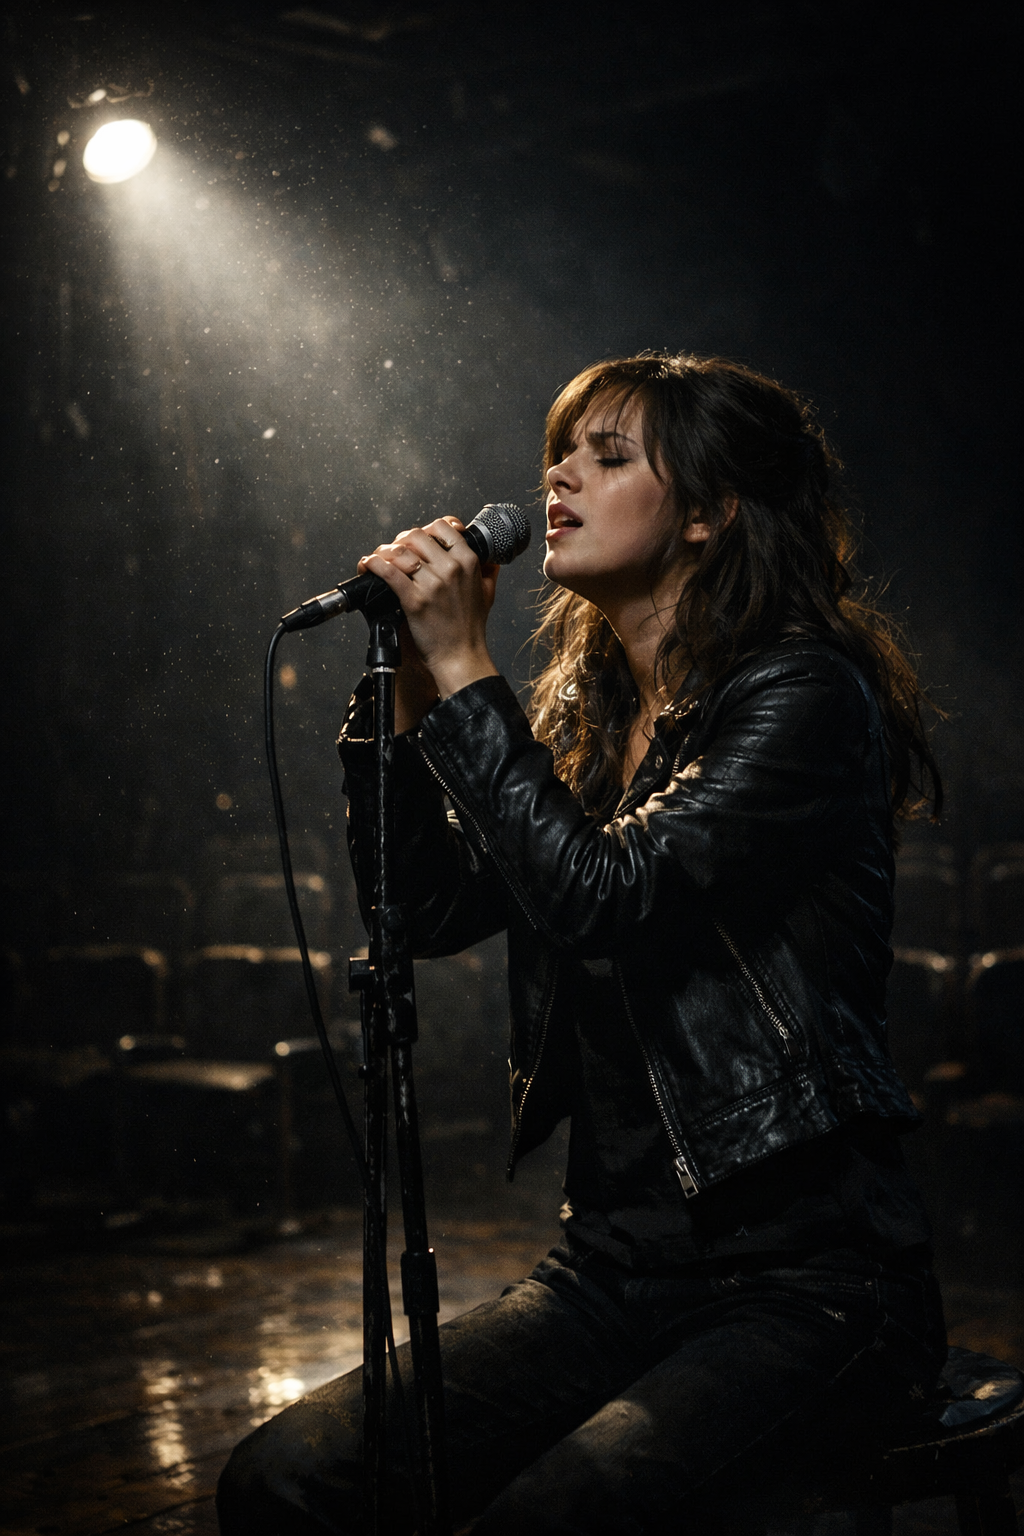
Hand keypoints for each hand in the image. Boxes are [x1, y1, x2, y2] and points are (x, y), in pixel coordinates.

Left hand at [357, 518, 499, 724]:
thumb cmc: (471, 628)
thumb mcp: (488, 594)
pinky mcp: (414, 600)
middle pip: (417, 535)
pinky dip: (375, 565)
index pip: (443, 527)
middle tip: (396, 549)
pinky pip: (389, 572)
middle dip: (402, 539)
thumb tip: (491, 557)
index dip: (426, 529)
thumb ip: (489, 571)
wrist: (461, 656)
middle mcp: (451, 568)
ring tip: (380, 557)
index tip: (419, 540)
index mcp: (468, 562)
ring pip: (400, 551)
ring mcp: (432, 584)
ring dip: (385, 551)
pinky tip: (369, 564)